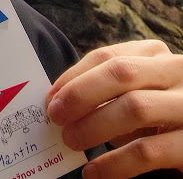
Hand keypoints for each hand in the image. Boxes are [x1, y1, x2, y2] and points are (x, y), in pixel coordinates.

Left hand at [45, 40, 182, 178]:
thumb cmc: (159, 117)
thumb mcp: (138, 93)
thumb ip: (107, 91)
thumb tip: (60, 102)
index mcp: (156, 55)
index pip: (108, 57)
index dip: (74, 76)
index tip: (52, 98)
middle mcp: (176, 73)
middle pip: (121, 73)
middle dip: (81, 94)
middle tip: (56, 116)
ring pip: (135, 107)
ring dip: (94, 126)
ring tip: (71, 141)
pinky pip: (148, 152)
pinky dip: (115, 163)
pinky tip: (94, 172)